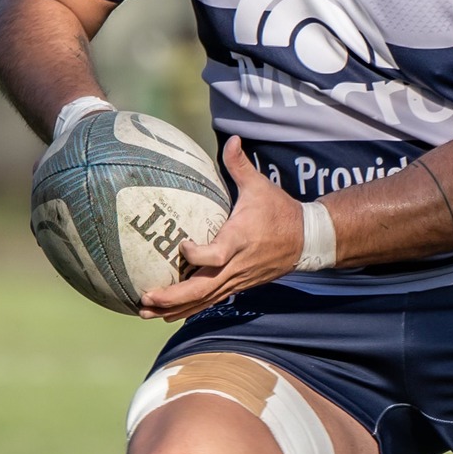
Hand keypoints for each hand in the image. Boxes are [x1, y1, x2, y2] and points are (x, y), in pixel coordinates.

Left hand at [138, 137, 309, 320]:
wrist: (307, 240)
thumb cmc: (280, 211)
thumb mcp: (260, 186)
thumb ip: (239, 165)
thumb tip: (232, 138)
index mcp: (239, 240)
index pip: (215, 255)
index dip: (196, 254)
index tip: (181, 244)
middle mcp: (236, 265)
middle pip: (202, 288)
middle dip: (172, 295)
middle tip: (145, 297)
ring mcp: (237, 280)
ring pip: (204, 300)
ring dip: (174, 308)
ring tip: (145, 312)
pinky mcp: (238, 286)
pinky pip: (210, 301)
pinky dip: (188, 309)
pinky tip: (166, 315)